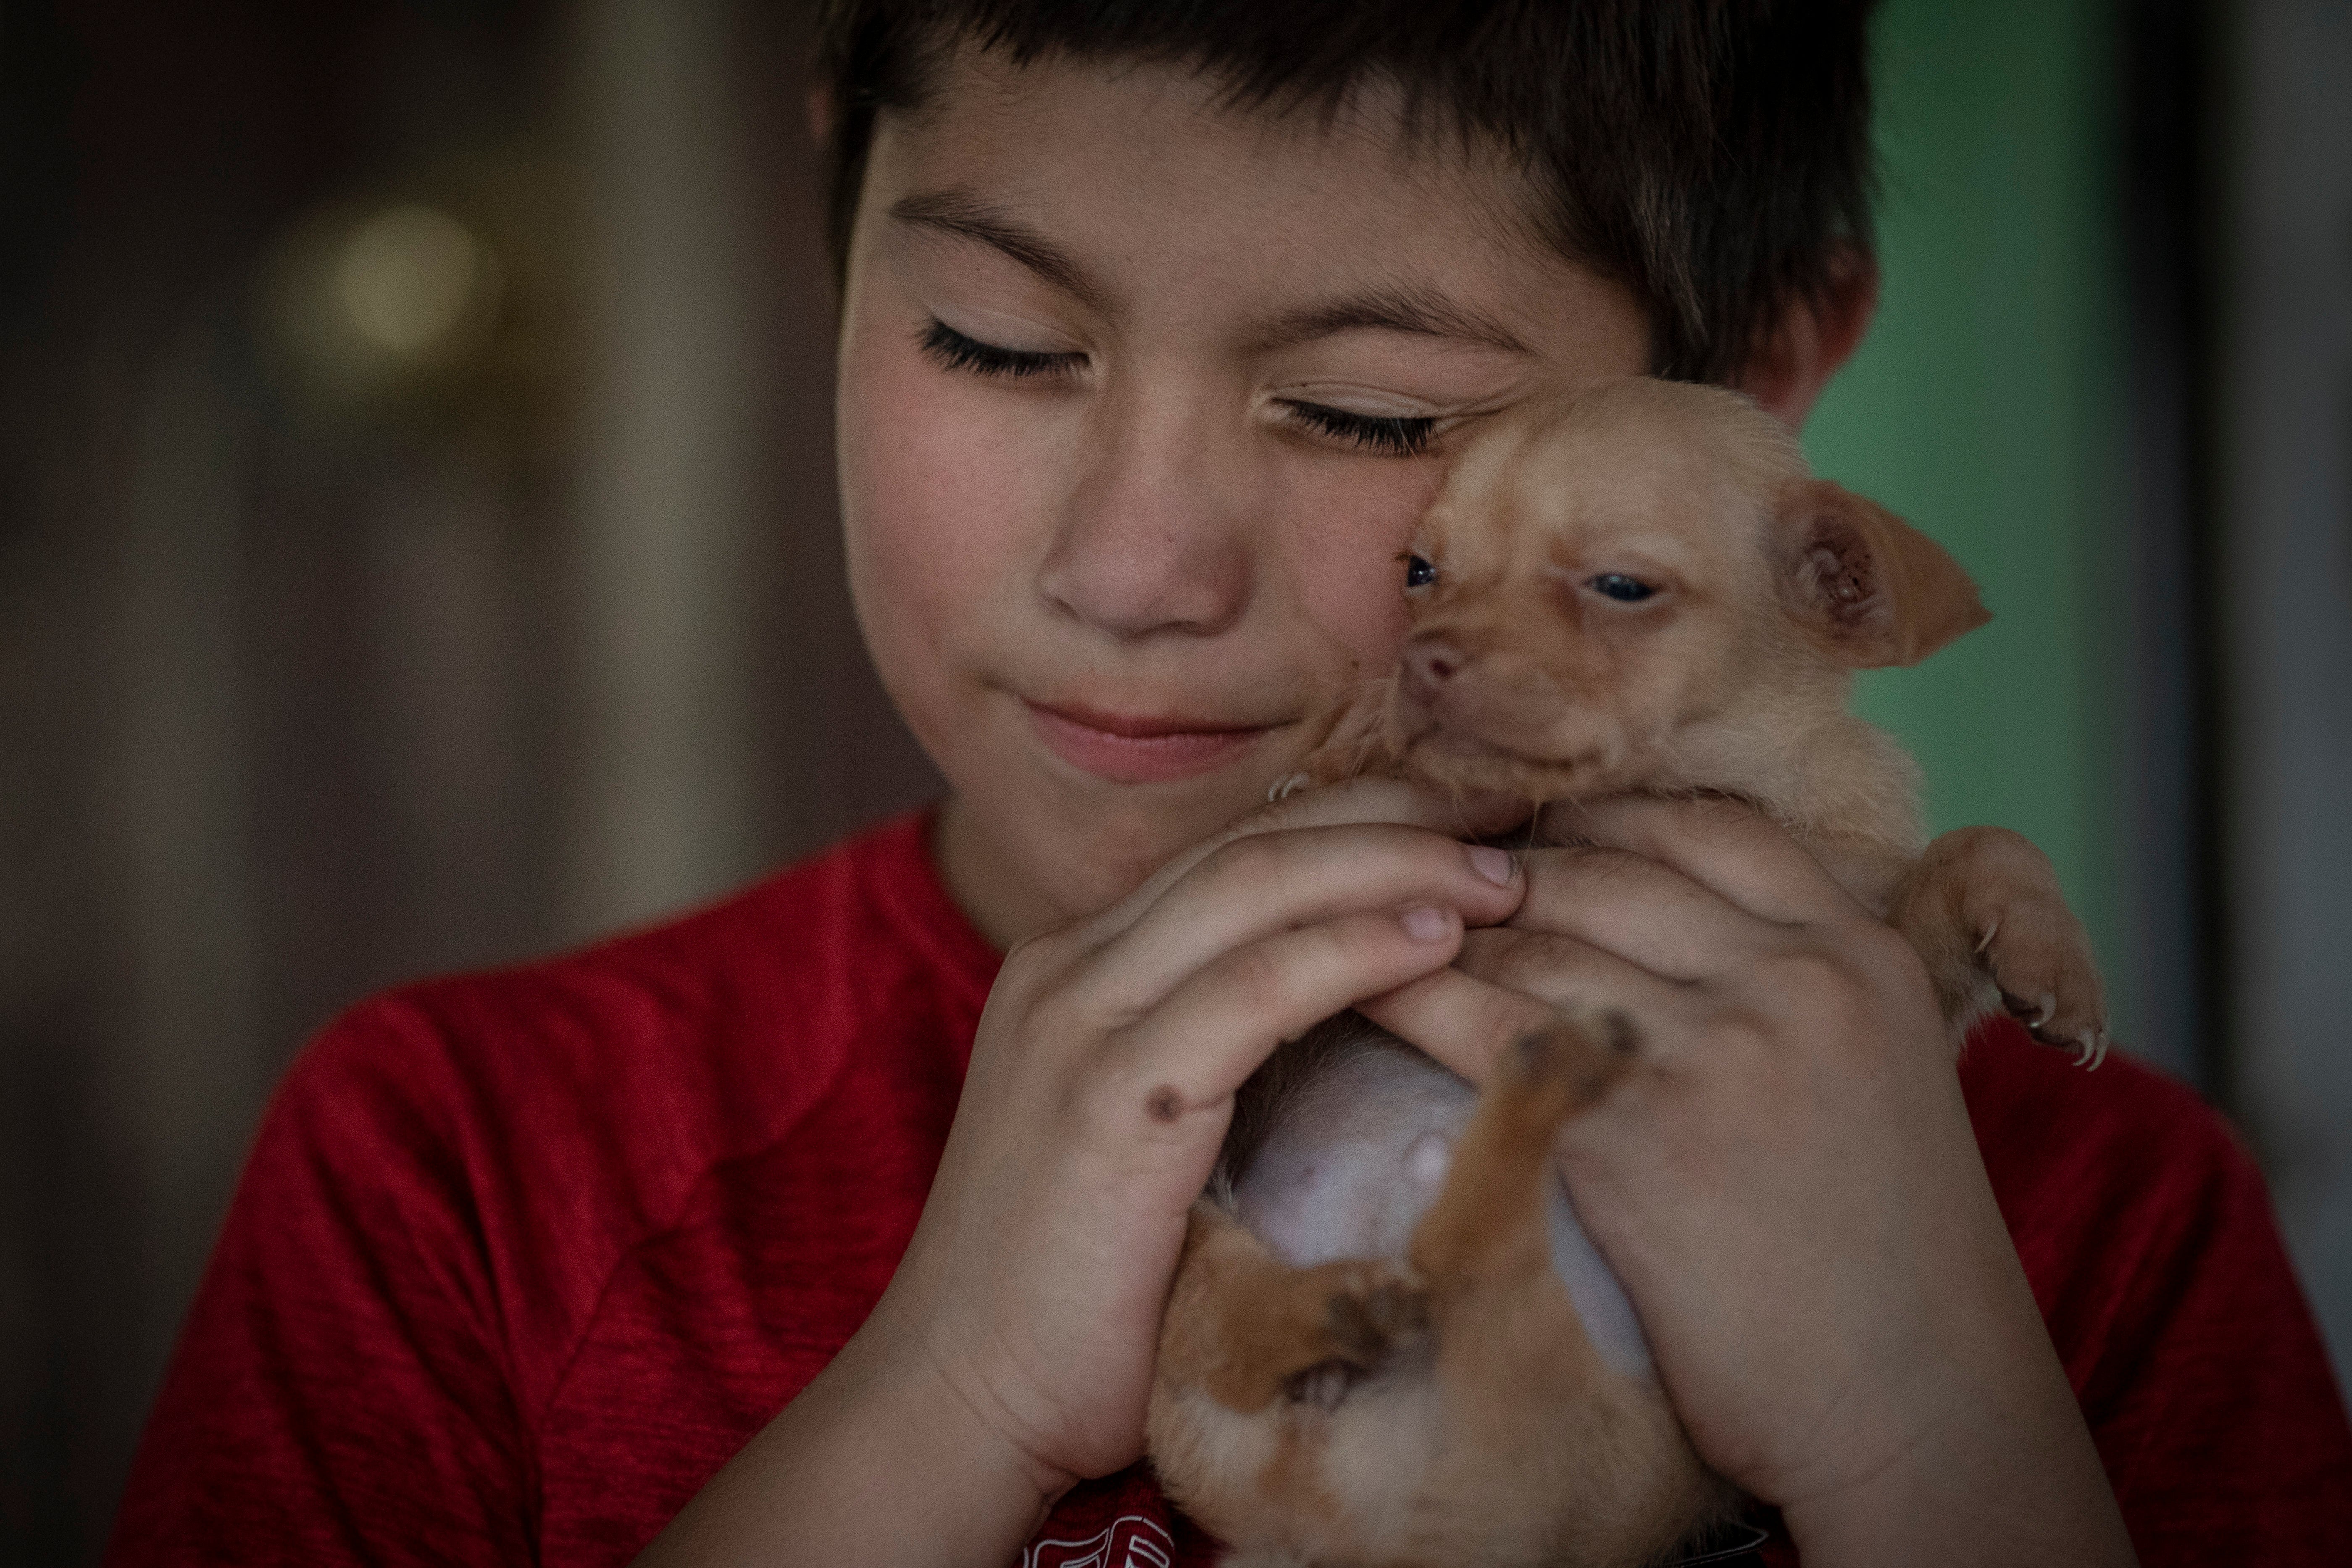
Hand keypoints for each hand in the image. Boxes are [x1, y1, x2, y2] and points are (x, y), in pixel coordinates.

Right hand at [641, 778, 1523, 1566]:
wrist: (956, 1402)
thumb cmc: (1075, 1294)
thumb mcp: (1143, 1135)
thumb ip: (1217, 1057)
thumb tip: (1357, 1023)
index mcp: (1076, 967)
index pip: (1234, 852)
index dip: (1358, 821)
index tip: (1465, 824)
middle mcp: (1067, 968)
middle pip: (1253, 843)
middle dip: (1393, 817)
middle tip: (1509, 821)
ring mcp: (1079, 1023)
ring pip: (1257, 888)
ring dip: (1395, 866)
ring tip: (1502, 877)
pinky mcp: (1111, 1099)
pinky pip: (1254, 989)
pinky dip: (1353, 950)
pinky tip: (1436, 941)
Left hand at [1362, 796, 2133, 1566]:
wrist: (1917, 1403)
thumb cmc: (1888, 1256)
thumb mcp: (1875, 1070)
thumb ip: (1786, 984)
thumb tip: (1659, 926)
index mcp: (1861, 952)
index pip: (1703, 825)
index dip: (1597, 814)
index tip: (1523, 827)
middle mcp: (1794, 980)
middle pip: (1603, 873)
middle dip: (1501, 874)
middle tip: (1420, 879)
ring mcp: (1714, 1053)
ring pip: (1533, 946)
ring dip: (1441, 934)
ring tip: (1371, 934)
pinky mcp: (1633, 1138)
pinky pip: (1487, 1035)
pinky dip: (1414, 1005)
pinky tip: (1360, 995)